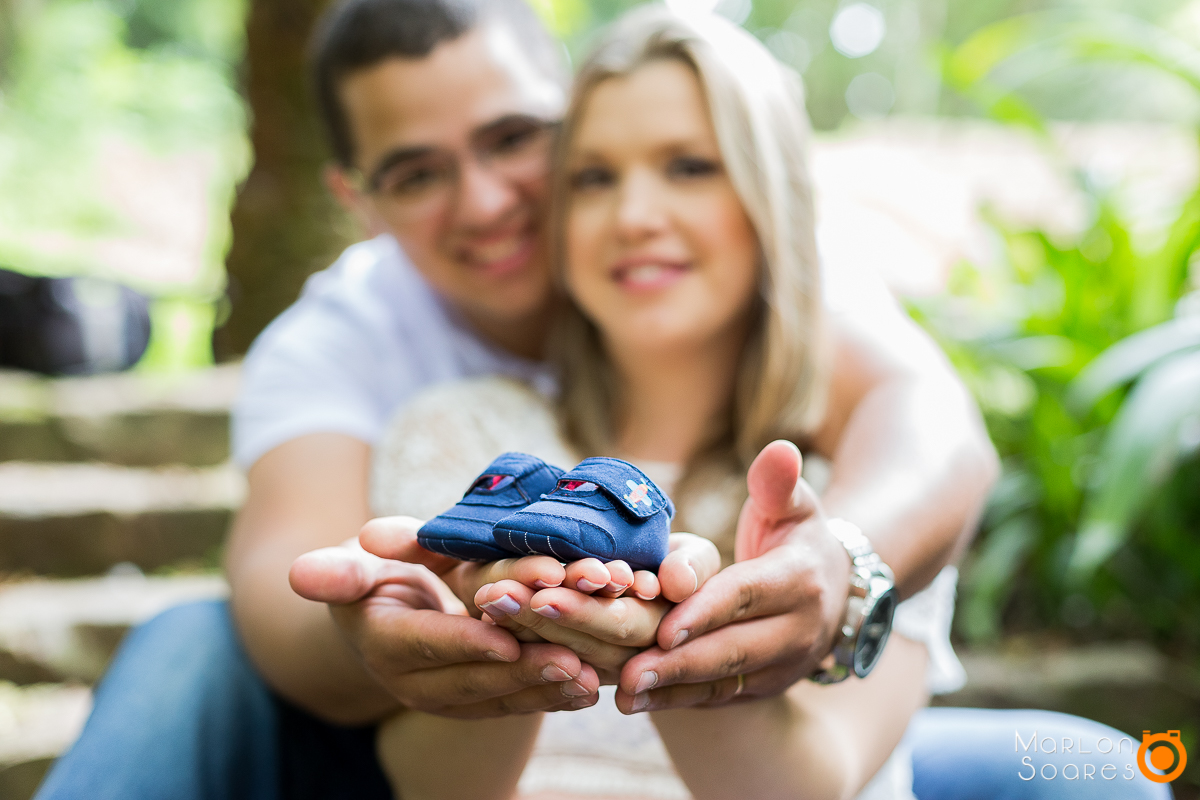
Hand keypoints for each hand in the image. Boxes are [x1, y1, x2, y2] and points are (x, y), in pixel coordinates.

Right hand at [289, 522, 599, 718]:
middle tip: (571, 662)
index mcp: (383, 641)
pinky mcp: (475, 702)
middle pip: (473, 678)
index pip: (429, 642)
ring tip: (590, 678)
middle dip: (523, 671)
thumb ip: (341, 570)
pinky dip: (552, 696)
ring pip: (500, 697)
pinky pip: (515, 702)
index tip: (506, 636)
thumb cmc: (374, 570)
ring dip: (546, 690)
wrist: (378, 613)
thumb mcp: (356, 562)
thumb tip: (302, 573)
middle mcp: (413, 682)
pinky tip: (591, 686)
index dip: (466, 640)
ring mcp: (446, 698)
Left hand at [473, 534, 720, 681]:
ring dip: (520, 624)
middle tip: (497, 595)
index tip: (543, 594)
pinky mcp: (580, 662)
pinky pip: (545, 652)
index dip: (582, 611)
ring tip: (486, 598)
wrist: (678, 591)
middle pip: (578, 642)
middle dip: (537, 617)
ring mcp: (602, 664)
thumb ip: (693, 566)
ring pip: (557, 649)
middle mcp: (628, 658)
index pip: (619, 624)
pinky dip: (515, 631)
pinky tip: (485, 611)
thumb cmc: (685, 567)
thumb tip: (675, 584)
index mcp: (661, 631)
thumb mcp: (698, 560)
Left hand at [614, 440, 850, 712]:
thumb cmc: (798, 536)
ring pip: (724, 682)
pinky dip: (678, 702)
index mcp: (800, 580)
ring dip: (672, 692)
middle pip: (733, 649)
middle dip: (679, 664)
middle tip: (629, 673)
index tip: (665, 626)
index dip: (707, 611)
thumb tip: (779, 450)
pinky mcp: (763, 689)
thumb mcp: (793, 504)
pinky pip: (719, 698)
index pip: (747, 595)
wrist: (838, 591)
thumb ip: (778, 482)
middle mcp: (797, 631)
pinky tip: (636, 702)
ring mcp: (782, 667)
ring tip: (625, 695)